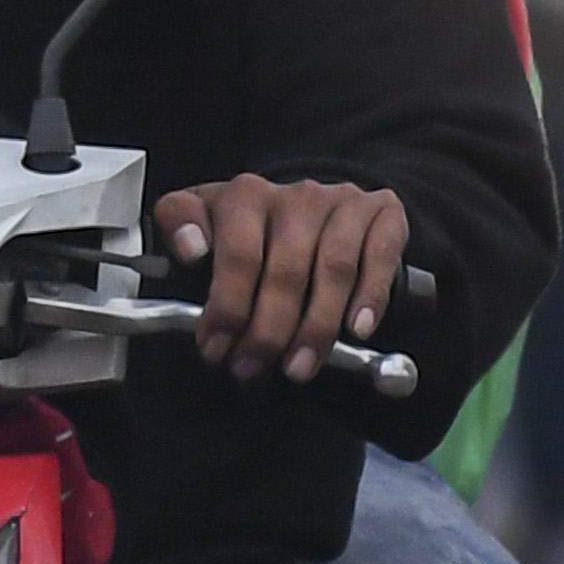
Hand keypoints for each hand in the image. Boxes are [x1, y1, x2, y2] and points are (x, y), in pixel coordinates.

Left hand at [151, 176, 410, 382]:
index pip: (236, 252)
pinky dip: (369, 298)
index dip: (224, 305)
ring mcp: (341, 201)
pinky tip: (356, 331)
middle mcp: (294, 195)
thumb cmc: (254, 228)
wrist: (319, 207)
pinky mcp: (382, 212)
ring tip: (298, 367)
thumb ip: (182, 227)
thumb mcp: (208, 221)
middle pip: (283, 270)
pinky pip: (379, 257)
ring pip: (332, 269)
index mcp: (244, 195)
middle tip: (252, 367)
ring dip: (315, 327)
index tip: (213, 346)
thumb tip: (189, 250)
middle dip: (266, 330)